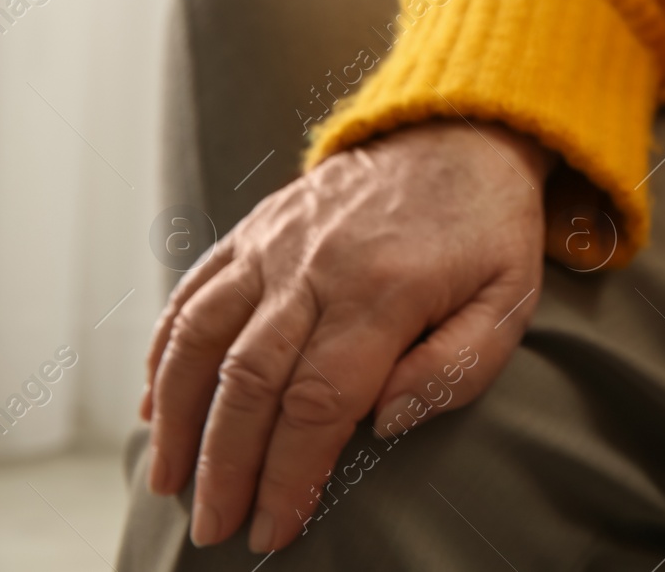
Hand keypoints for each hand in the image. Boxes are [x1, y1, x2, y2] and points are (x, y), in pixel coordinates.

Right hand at [141, 121, 551, 552]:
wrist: (458, 136)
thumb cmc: (487, 232)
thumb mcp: (509, 302)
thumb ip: (455, 369)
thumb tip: (382, 425)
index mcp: (384, 290)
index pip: (319, 402)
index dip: (290, 474)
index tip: (275, 529)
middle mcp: (316, 264)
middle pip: (250, 381)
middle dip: (225, 466)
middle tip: (213, 527)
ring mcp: (275, 243)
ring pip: (202, 338)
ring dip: (178, 418)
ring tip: (169, 482)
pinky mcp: (253, 231)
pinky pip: (193, 295)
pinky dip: (166, 353)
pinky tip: (155, 407)